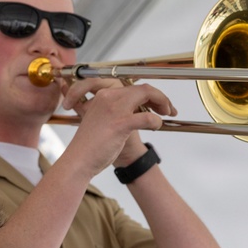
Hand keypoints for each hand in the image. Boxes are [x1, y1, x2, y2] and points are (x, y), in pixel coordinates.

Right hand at [59, 77, 175, 179]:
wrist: (79, 161)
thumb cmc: (89, 146)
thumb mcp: (101, 121)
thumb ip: (115, 112)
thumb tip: (136, 110)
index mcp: (103, 95)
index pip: (132, 86)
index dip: (149, 93)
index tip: (158, 103)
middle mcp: (108, 97)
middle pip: (142, 88)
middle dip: (160, 96)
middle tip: (168, 109)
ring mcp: (114, 109)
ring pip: (146, 94)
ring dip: (162, 102)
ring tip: (167, 113)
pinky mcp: (119, 124)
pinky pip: (145, 117)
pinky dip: (155, 121)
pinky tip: (156, 126)